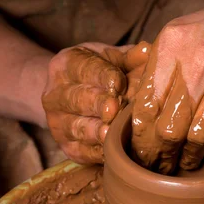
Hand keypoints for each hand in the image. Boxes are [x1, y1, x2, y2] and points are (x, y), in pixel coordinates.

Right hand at [42, 42, 148, 163]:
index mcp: (65, 65)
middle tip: (114, 108)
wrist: (70, 96)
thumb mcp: (111, 59)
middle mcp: (55, 94)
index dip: (102, 76)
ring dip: (95, 131)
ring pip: (77, 127)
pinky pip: (81, 151)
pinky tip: (111, 151)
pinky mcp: (66, 146)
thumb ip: (129, 57)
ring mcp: (58, 122)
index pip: (84, 69)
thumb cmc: (98, 73)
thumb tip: (148, 51)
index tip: (119, 83)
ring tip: (110, 133)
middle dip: (97, 103)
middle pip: (77, 99)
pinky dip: (97, 152)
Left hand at [132, 0, 203, 173]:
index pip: (145, 105)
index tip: (142, 152)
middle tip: (161, 165)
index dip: (141, 137)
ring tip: (188, 161)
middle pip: (168, 127)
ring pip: (198, 136)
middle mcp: (199, 59)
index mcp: (171, 45)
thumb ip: (156, 71)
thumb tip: (135, 117)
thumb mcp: (179, 37)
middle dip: (161, 154)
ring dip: (191, 157)